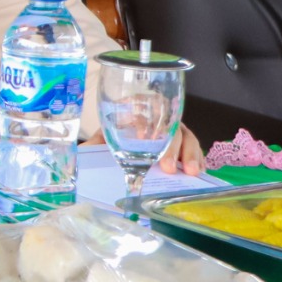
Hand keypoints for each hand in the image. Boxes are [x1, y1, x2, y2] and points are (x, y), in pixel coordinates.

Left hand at [77, 118, 205, 175]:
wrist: (124, 137)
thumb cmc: (115, 135)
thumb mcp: (104, 137)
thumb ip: (94, 143)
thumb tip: (81, 151)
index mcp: (138, 109)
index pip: (146, 109)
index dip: (146, 123)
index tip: (143, 140)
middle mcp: (159, 116)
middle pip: (169, 125)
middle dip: (170, 147)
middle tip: (168, 167)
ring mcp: (174, 128)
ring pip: (186, 136)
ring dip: (190, 154)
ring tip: (191, 172)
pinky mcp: (185, 142)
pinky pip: (195, 147)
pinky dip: (198, 158)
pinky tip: (200, 171)